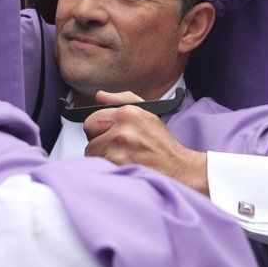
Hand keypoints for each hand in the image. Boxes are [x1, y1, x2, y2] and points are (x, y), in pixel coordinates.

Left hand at [84, 91, 208, 195]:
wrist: (178, 168)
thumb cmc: (161, 143)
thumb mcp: (147, 112)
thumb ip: (122, 99)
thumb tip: (99, 96)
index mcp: (127, 112)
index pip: (91, 120)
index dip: (98, 130)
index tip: (109, 136)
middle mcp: (122, 128)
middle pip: (89, 139)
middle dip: (99, 145)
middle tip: (117, 150)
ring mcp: (119, 148)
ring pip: (93, 156)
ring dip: (103, 160)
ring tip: (122, 160)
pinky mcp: (118, 166)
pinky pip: (100, 168)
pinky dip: (108, 170)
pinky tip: (122, 168)